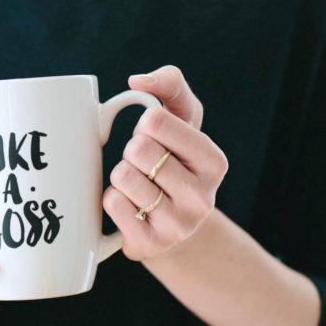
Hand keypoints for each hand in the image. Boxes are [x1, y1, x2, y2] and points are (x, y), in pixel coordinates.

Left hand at [102, 64, 228, 261]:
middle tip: (145, 166)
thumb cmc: (173, 160)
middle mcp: (203, 197)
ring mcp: (178, 226)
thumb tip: (137, 81)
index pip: (155, 121)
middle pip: (137, 149)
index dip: (144, 125)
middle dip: (131, 152)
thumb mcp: (181, 119)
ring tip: (138, 187)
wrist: (171, 225)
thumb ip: (170, 85)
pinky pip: (112, 203)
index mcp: (214, 161)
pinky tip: (130, 207)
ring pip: (122, 177)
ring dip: (120, 177)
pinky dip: (111, 199)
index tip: (155, 138)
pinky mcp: (150, 245)